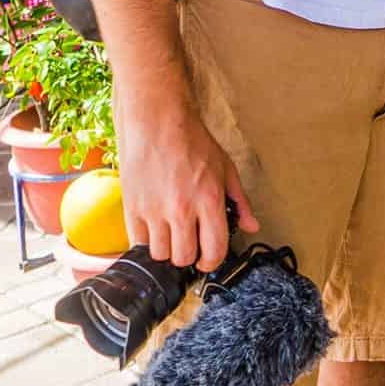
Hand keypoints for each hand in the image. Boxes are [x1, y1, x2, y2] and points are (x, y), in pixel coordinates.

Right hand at [117, 95, 256, 272]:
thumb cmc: (194, 143)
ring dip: (167, 250)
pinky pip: (137, 243)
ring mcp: (154, 210)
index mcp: (209, 200)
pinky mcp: (132, 208)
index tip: (208, 260)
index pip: (214, 250)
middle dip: (189, 258)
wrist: (158, 123)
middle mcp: (181, 209)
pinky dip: (146, 243)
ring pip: (160, 255)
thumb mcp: (226, 168)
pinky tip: (154, 231)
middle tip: (189, 247)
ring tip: (171, 236)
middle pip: (183, 258)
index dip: (212, 262)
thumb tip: (252, 227)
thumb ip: (240, 202)